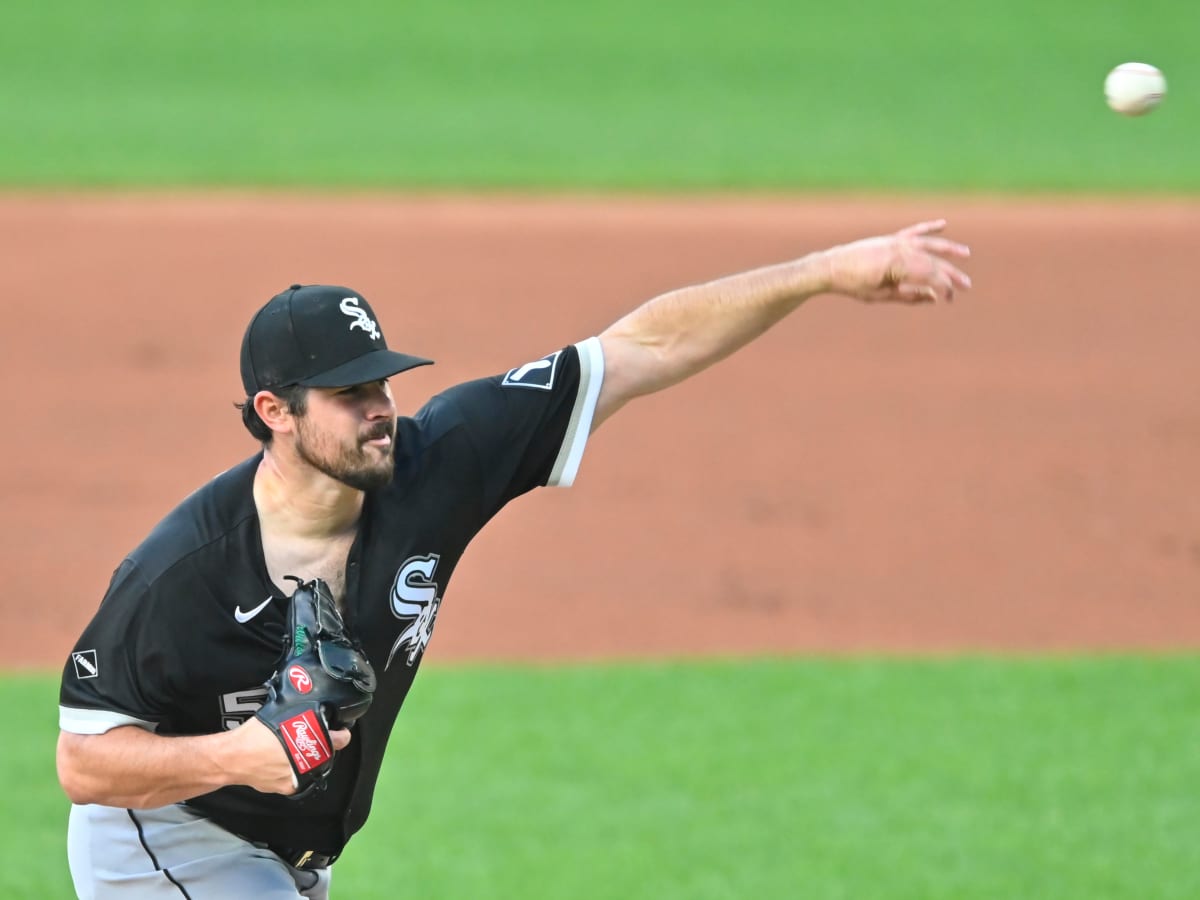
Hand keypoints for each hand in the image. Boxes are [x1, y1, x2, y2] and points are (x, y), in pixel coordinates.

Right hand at [226, 717, 351, 795]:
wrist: (232, 758)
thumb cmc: (253, 734)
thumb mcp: (280, 715)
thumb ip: (298, 715)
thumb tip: (308, 709)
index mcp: (308, 744)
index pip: (337, 741)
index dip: (341, 735)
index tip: (342, 732)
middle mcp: (306, 764)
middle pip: (325, 755)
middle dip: (323, 747)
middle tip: (316, 739)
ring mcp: (296, 778)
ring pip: (312, 768)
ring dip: (309, 759)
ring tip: (299, 750)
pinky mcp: (286, 788)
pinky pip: (297, 778)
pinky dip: (295, 771)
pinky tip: (286, 762)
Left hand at [822, 219, 971, 303]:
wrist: (831, 267)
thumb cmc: (854, 285)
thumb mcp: (881, 296)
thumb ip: (909, 296)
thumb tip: (933, 298)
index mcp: (897, 264)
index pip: (929, 274)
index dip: (943, 287)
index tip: (950, 298)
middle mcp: (899, 249)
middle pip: (932, 261)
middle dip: (950, 274)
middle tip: (966, 286)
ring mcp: (895, 241)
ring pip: (928, 244)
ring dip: (948, 248)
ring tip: (965, 254)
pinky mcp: (890, 239)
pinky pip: (913, 231)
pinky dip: (928, 228)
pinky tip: (943, 224)